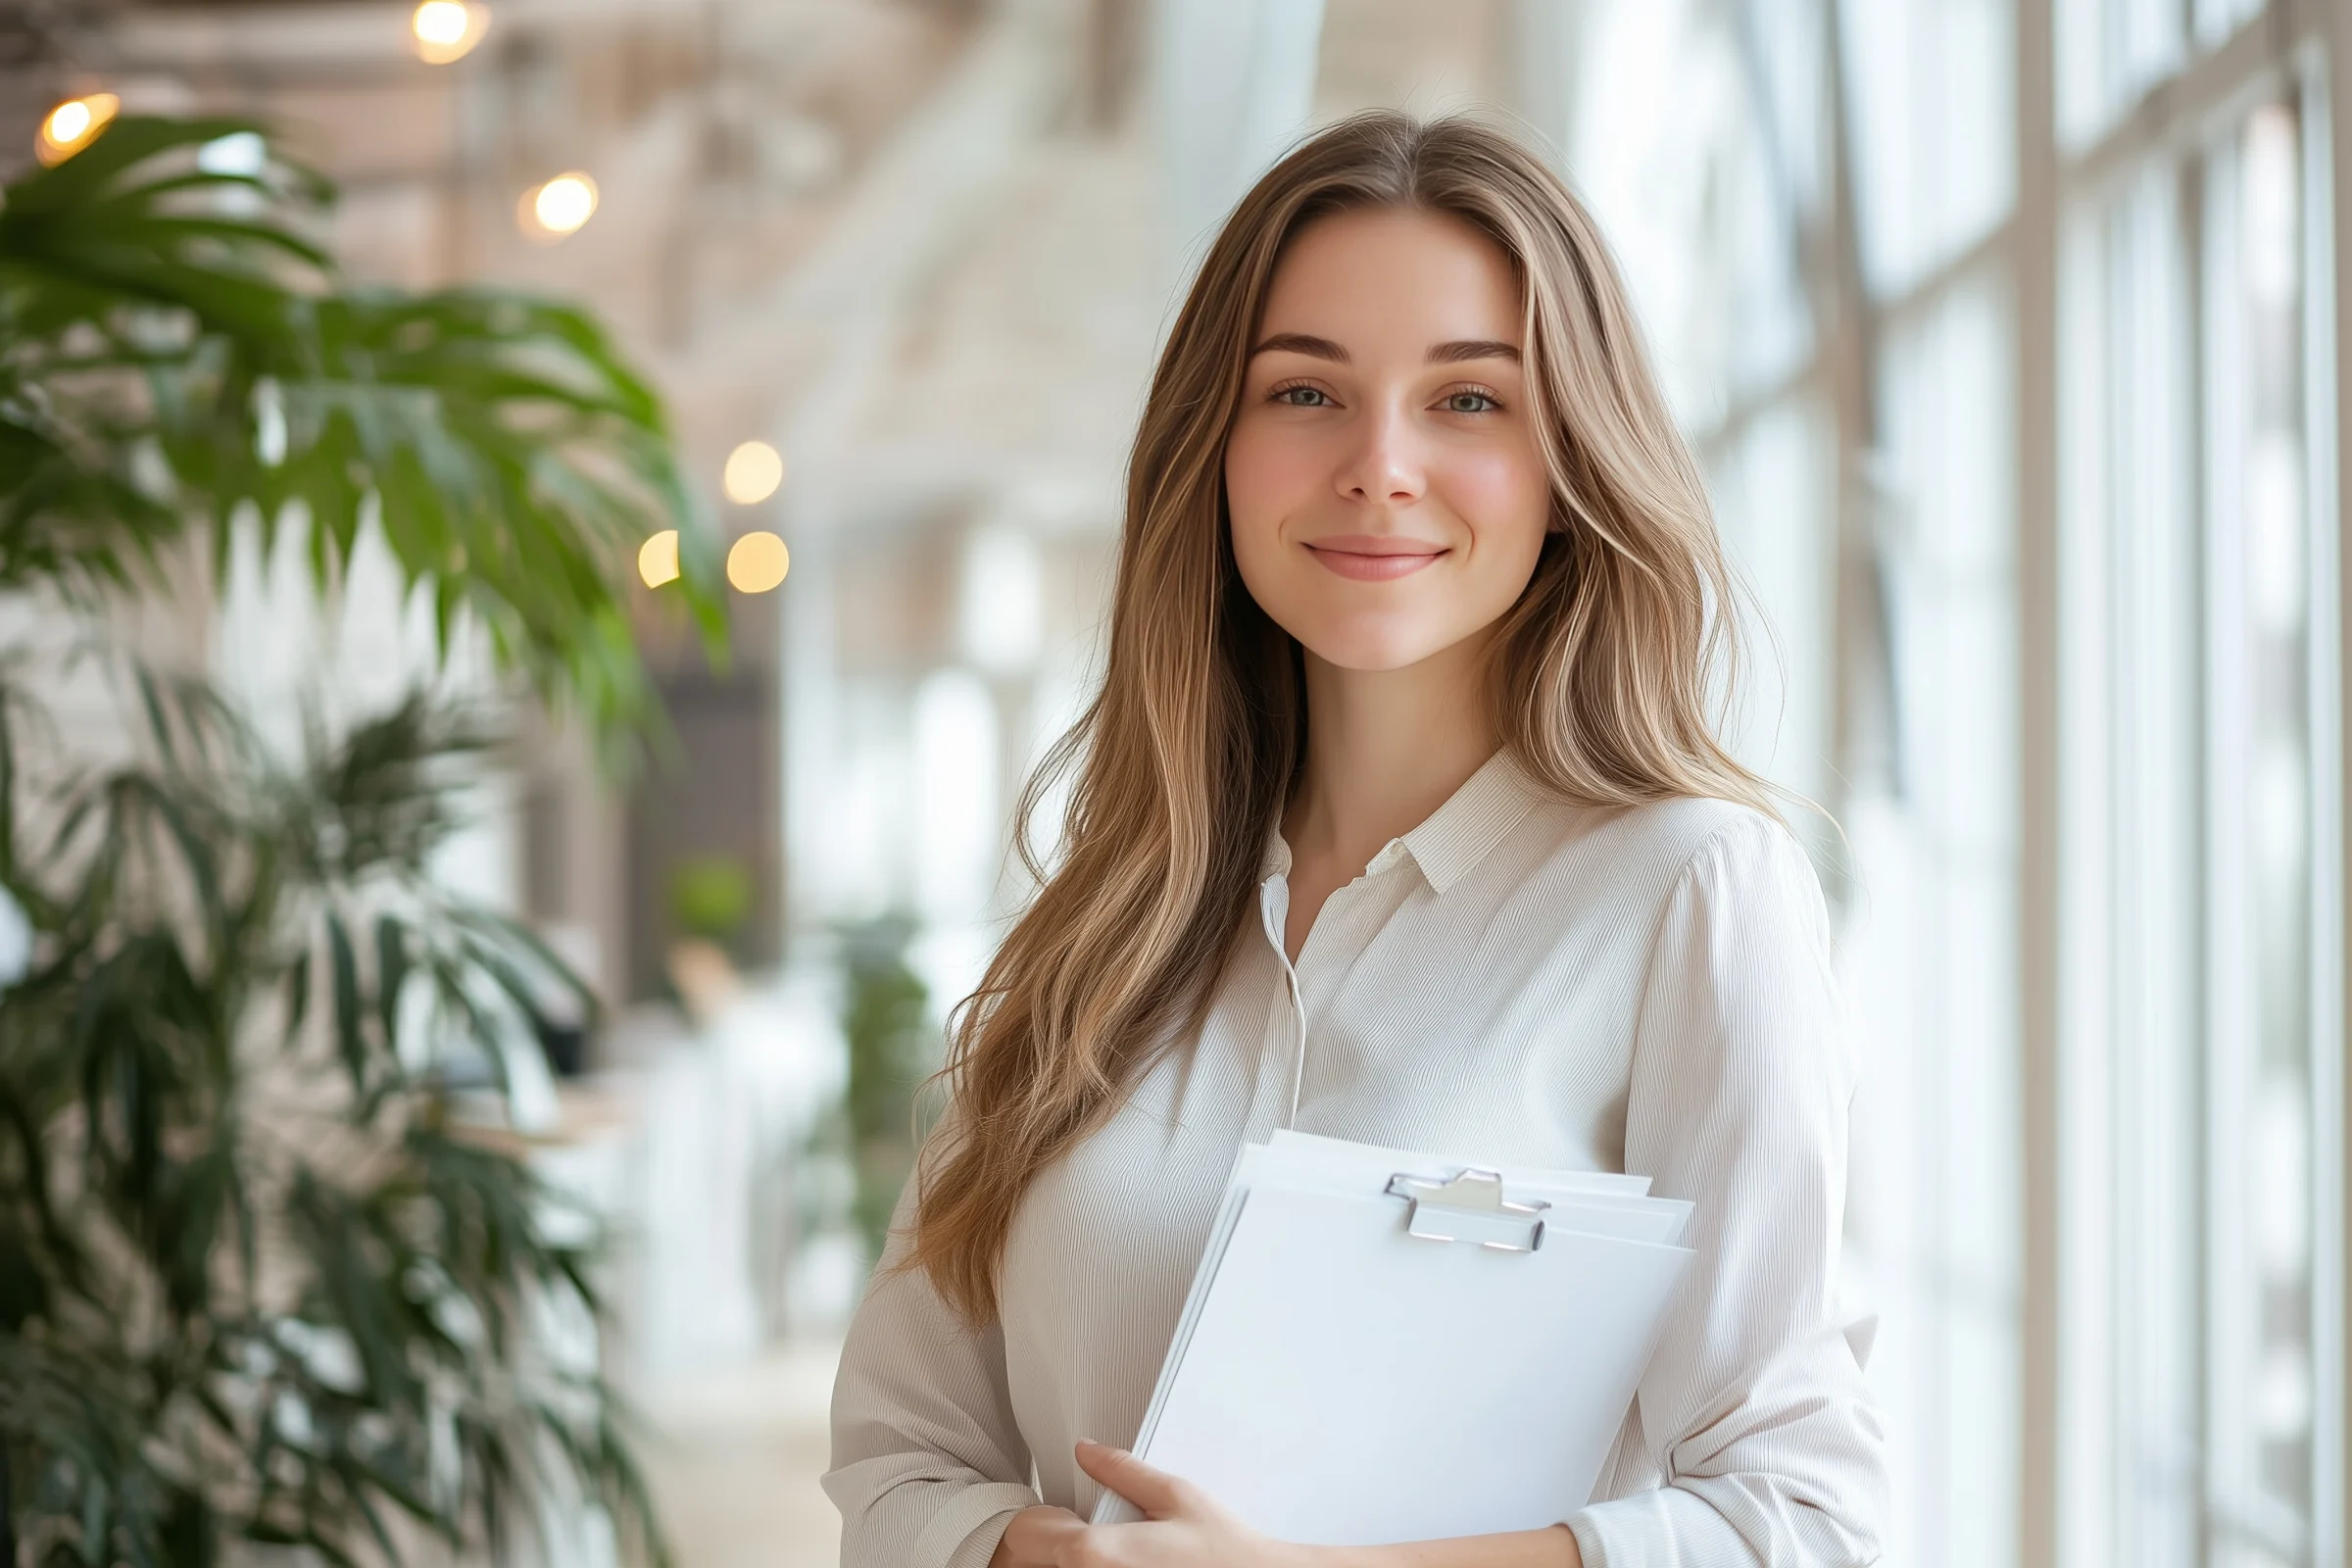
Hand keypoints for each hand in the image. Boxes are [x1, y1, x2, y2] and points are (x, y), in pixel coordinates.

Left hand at [989, 1441, 1304, 1567]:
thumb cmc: (1223, 1553)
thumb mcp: (1175, 1495)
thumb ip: (1122, 1470)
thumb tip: (1087, 1452)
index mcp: (1094, 1551)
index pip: (1025, 1534)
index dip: (1040, 1518)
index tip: (1062, 1514)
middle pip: (1032, 1564)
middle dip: (1050, 1547)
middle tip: (1082, 1533)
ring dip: (1068, 1563)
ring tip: (1113, 1553)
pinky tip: (1125, 1566)